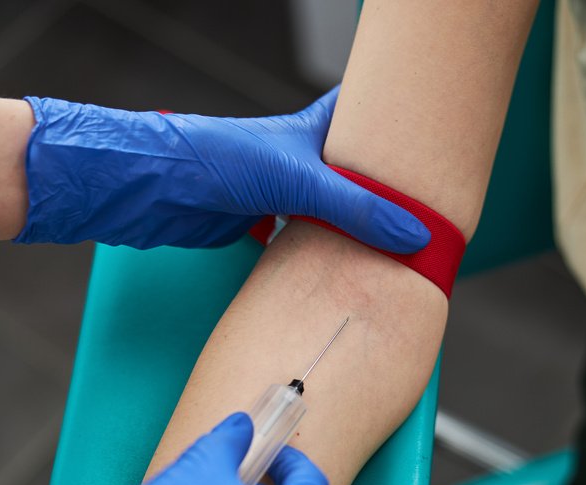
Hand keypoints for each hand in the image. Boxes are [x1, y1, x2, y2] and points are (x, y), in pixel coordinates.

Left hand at [14, 87, 429, 251]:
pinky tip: (343, 271)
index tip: (433, 131)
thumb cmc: (213, 160)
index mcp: (311, 131)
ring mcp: (279, 193)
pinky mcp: (259, 224)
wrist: (151, 190)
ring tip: (396, 243)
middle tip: (426, 204)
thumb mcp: (296, 179)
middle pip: (353, 170)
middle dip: (384, 187)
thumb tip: (415, 235)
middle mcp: (298, 158)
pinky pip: (304, 240)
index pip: (362, 112)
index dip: (396, 117)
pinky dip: (324, 254)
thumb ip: (356, 209)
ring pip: (330, 210)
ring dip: (355, 227)